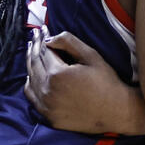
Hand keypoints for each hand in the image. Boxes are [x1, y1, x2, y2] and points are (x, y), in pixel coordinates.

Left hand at [25, 28, 144, 134]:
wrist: (114, 111)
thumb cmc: (106, 81)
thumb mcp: (91, 56)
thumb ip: (69, 42)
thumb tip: (48, 38)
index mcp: (57, 74)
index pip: (44, 51)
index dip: (42, 38)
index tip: (41, 29)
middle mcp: (47, 90)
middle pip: (34, 64)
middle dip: (34, 47)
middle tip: (34, 36)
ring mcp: (46, 105)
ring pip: (30, 79)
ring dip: (30, 64)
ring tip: (32, 51)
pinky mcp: (47, 115)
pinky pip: (32, 96)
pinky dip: (30, 83)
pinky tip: (32, 75)